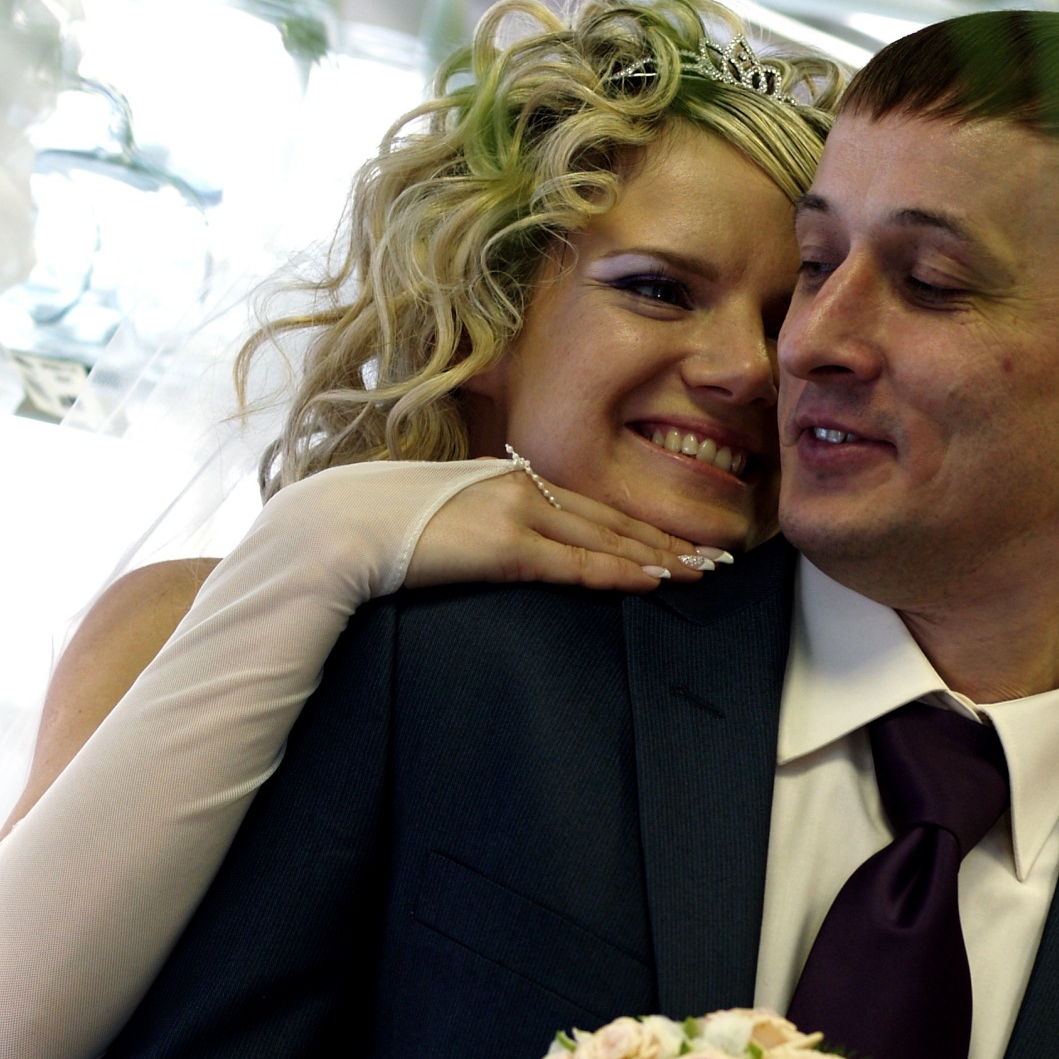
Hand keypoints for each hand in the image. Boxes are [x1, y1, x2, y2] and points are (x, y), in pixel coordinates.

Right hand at [407, 474, 720, 592]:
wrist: (343, 528)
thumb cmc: (381, 528)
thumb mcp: (445, 519)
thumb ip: (484, 526)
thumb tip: (502, 549)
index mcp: (511, 478)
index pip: (592, 505)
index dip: (641, 524)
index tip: (680, 540)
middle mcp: (524, 488)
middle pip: (613, 518)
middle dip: (669, 540)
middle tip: (715, 557)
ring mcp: (518, 514)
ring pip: (607, 539)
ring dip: (660, 557)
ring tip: (701, 572)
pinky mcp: (507, 547)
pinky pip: (579, 565)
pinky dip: (622, 572)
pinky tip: (655, 580)